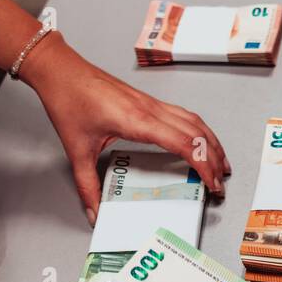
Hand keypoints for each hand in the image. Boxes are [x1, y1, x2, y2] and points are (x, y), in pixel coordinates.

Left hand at [24, 35, 230, 222]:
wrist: (60, 70)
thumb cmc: (69, 100)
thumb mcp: (76, 151)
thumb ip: (87, 186)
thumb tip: (95, 211)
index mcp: (137, 121)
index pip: (184, 144)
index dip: (203, 165)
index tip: (212, 184)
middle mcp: (150, 110)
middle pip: (196, 134)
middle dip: (214, 160)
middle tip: (220, 183)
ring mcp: (151, 103)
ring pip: (194, 122)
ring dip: (211, 143)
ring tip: (221, 164)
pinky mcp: (148, 101)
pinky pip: (184, 115)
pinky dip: (199, 131)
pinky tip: (200, 140)